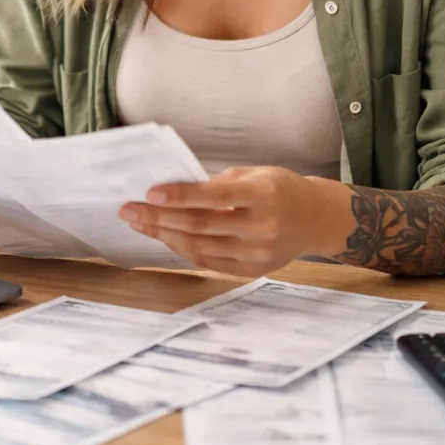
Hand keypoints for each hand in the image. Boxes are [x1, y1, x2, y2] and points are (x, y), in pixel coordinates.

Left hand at [119, 167, 347, 276]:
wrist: (315, 219)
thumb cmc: (280, 189)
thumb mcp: (254, 174)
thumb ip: (217, 184)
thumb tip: (173, 191)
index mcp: (264, 196)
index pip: (215, 197)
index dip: (180, 196)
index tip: (150, 193)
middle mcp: (262, 228)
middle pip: (201, 226)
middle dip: (160, 218)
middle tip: (129, 210)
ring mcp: (257, 253)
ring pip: (199, 247)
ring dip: (164, 235)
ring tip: (140, 223)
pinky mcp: (252, 270)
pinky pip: (208, 261)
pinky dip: (182, 249)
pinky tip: (164, 236)